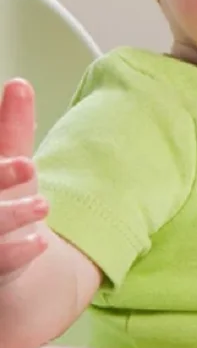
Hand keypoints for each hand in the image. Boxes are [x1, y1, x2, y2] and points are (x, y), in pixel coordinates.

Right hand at [0, 80, 47, 284]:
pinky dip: (13, 255)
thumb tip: (19, 85)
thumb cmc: (0, 204)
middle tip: (29, 175)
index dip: (1, 172)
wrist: (4, 262)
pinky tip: (37, 244)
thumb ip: (10, 128)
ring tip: (42, 207)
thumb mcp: (5, 163)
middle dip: (0, 188)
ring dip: (9, 218)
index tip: (26, 165)